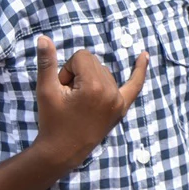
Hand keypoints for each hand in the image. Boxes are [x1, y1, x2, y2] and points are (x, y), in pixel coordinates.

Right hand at [33, 35, 147, 169]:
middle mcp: (111, 91)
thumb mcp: (46, 90)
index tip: (62, 88)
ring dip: (89, 81)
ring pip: (103, 72)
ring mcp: (119, 100)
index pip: (81, 57)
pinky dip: (139, 71)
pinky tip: (144, 56)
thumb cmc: (52, 121)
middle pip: (93, 63)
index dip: (67, 69)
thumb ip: (46, 63)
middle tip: (68, 97)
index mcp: (94, 86)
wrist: (62, 151)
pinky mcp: (122, 108)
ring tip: (78, 102)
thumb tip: (44, 38)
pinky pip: (135, 85)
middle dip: (77, 75)